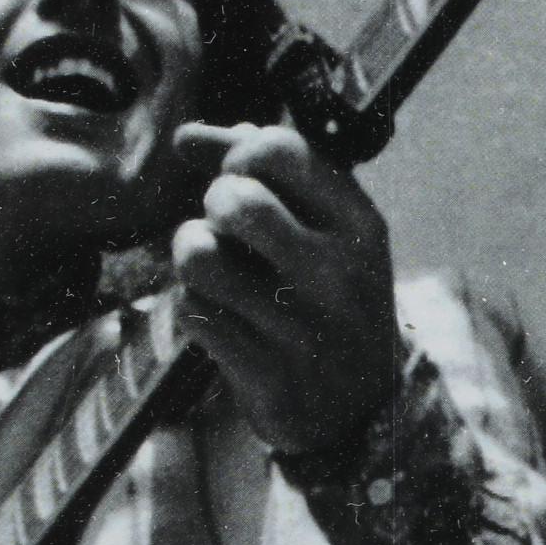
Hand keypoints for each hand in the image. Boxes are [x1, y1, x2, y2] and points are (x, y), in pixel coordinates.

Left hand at [170, 122, 397, 459]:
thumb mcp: (326, 232)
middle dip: (213, 203)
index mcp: (360, 226)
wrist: (360, 409)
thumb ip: (265, 173)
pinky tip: (222, 317)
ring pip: (199, 255)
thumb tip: (185, 136)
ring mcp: (301, 328)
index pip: (279, 149)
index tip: (241, 177)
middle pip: (234, 199)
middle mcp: (337, 274)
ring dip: (192, 255)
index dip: (239, 153)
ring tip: (215, 269)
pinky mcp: (266, 374)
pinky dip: (194, 307)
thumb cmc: (329, 298)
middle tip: (228, 227)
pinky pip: (192, 312)